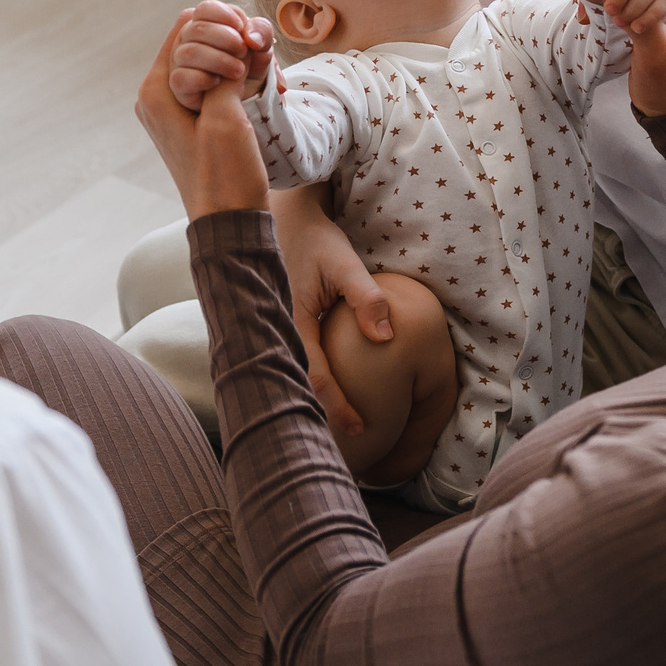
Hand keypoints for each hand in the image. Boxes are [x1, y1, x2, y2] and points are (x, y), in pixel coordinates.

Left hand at [136, 17, 271, 219]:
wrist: (230, 222)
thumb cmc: (224, 174)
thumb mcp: (225, 117)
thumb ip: (225, 72)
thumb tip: (237, 39)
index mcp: (155, 91)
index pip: (184, 26)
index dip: (218, 25)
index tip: (248, 39)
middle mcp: (157, 96)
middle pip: (192, 40)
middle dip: (228, 42)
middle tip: (259, 56)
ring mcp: (173, 109)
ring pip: (206, 60)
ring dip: (236, 60)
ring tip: (263, 72)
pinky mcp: (191, 121)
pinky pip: (211, 82)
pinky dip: (234, 78)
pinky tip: (257, 85)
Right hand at [170, 0, 274, 111]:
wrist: (247, 97)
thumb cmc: (250, 66)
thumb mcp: (262, 47)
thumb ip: (262, 32)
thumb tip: (251, 38)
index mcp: (206, 23)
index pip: (205, 9)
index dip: (225, 16)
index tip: (243, 29)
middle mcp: (188, 39)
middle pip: (196, 28)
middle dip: (225, 38)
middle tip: (244, 51)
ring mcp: (180, 61)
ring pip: (189, 52)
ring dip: (219, 60)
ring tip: (239, 70)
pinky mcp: (179, 84)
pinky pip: (181, 77)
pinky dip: (203, 79)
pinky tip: (218, 82)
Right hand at [272, 187, 389, 437]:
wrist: (287, 219)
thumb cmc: (318, 242)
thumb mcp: (345, 264)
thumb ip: (366, 299)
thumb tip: (387, 338)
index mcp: (293, 323)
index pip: (317, 376)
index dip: (339, 406)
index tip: (362, 427)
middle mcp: (280, 333)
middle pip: (298, 388)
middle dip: (321, 417)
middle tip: (350, 446)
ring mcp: (278, 332)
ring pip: (294, 379)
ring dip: (314, 405)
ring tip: (338, 433)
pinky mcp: (283, 329)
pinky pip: (296, 364)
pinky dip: (310, 385)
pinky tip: (325, 398)